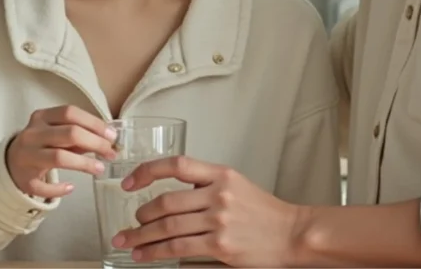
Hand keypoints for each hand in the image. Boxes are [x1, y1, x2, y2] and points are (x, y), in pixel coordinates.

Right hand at [4, 105, 116, 199]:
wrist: (10, 162)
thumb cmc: (41, 144)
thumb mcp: (56, 132)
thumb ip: (79, 134)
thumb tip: (108, 138)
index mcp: (41, 117)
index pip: (70, 113)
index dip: (94, 123)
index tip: (112, 135)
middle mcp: (32, 134)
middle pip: (69, 133)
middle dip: (95, 142)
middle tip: (111, 152)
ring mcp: (27, 156)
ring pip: (59, 157)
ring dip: (84, 164)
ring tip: (100, 169)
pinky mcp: (24, 179)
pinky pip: (44, 187)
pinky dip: (59, 188)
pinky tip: (70, 187)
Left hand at [111, 156, 307, 266]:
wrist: (293, 234)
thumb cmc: (265, 213)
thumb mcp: (237, 185)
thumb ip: (207, 186)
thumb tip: (170, 199)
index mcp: (221, 174)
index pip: (177, 164)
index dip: (147, 172)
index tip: (129, 183)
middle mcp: (219, 194)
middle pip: (166, 202)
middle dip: (141, 216)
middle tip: (129, 225)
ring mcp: (220, 220)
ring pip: (168, 226)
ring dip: (142, 236)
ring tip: (128, 242)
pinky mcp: (220, 245)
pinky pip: (178, 248)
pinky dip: (155, 252)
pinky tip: (144, 255)